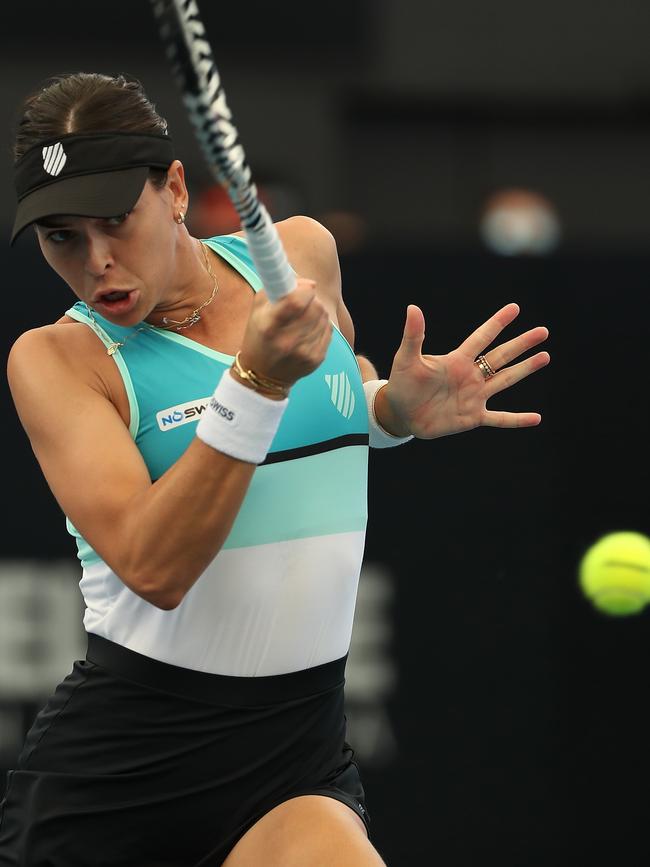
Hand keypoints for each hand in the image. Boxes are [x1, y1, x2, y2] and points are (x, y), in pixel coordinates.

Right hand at [238, 278, 332, 386]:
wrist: (263, 374)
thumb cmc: (259, 336)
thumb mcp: (258, 309)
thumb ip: (278, 288)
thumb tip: (309, 284)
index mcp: (269, 327)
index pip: (296, 301)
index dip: (304, 290)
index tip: (303, 289)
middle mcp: (287, 341)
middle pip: (315, 308)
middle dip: (312, 300)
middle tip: (303, 303)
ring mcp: (304, 353)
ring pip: (324, 318)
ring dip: (317, 313)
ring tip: (304, 319)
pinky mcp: (316, 360)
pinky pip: (328, 331)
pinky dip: (321, 326)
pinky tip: (309, 330)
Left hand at [376, 302, 549, 439]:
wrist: (401, 413)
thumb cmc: (402, 383)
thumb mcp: (407, 359)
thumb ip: (413, 336)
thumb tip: (412, 308)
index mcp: (457, 360)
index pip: (482, 338)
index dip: (497, 323)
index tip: (514, 308)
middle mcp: (470, 376)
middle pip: (501, 356)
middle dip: (521, 344)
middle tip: (543, 331)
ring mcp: (474, 396)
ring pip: (505, 380)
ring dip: (525, 370)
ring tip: (545, 356)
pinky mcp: (473, 417)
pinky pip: (500, 418)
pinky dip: (517, 419)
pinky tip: (537, 418)